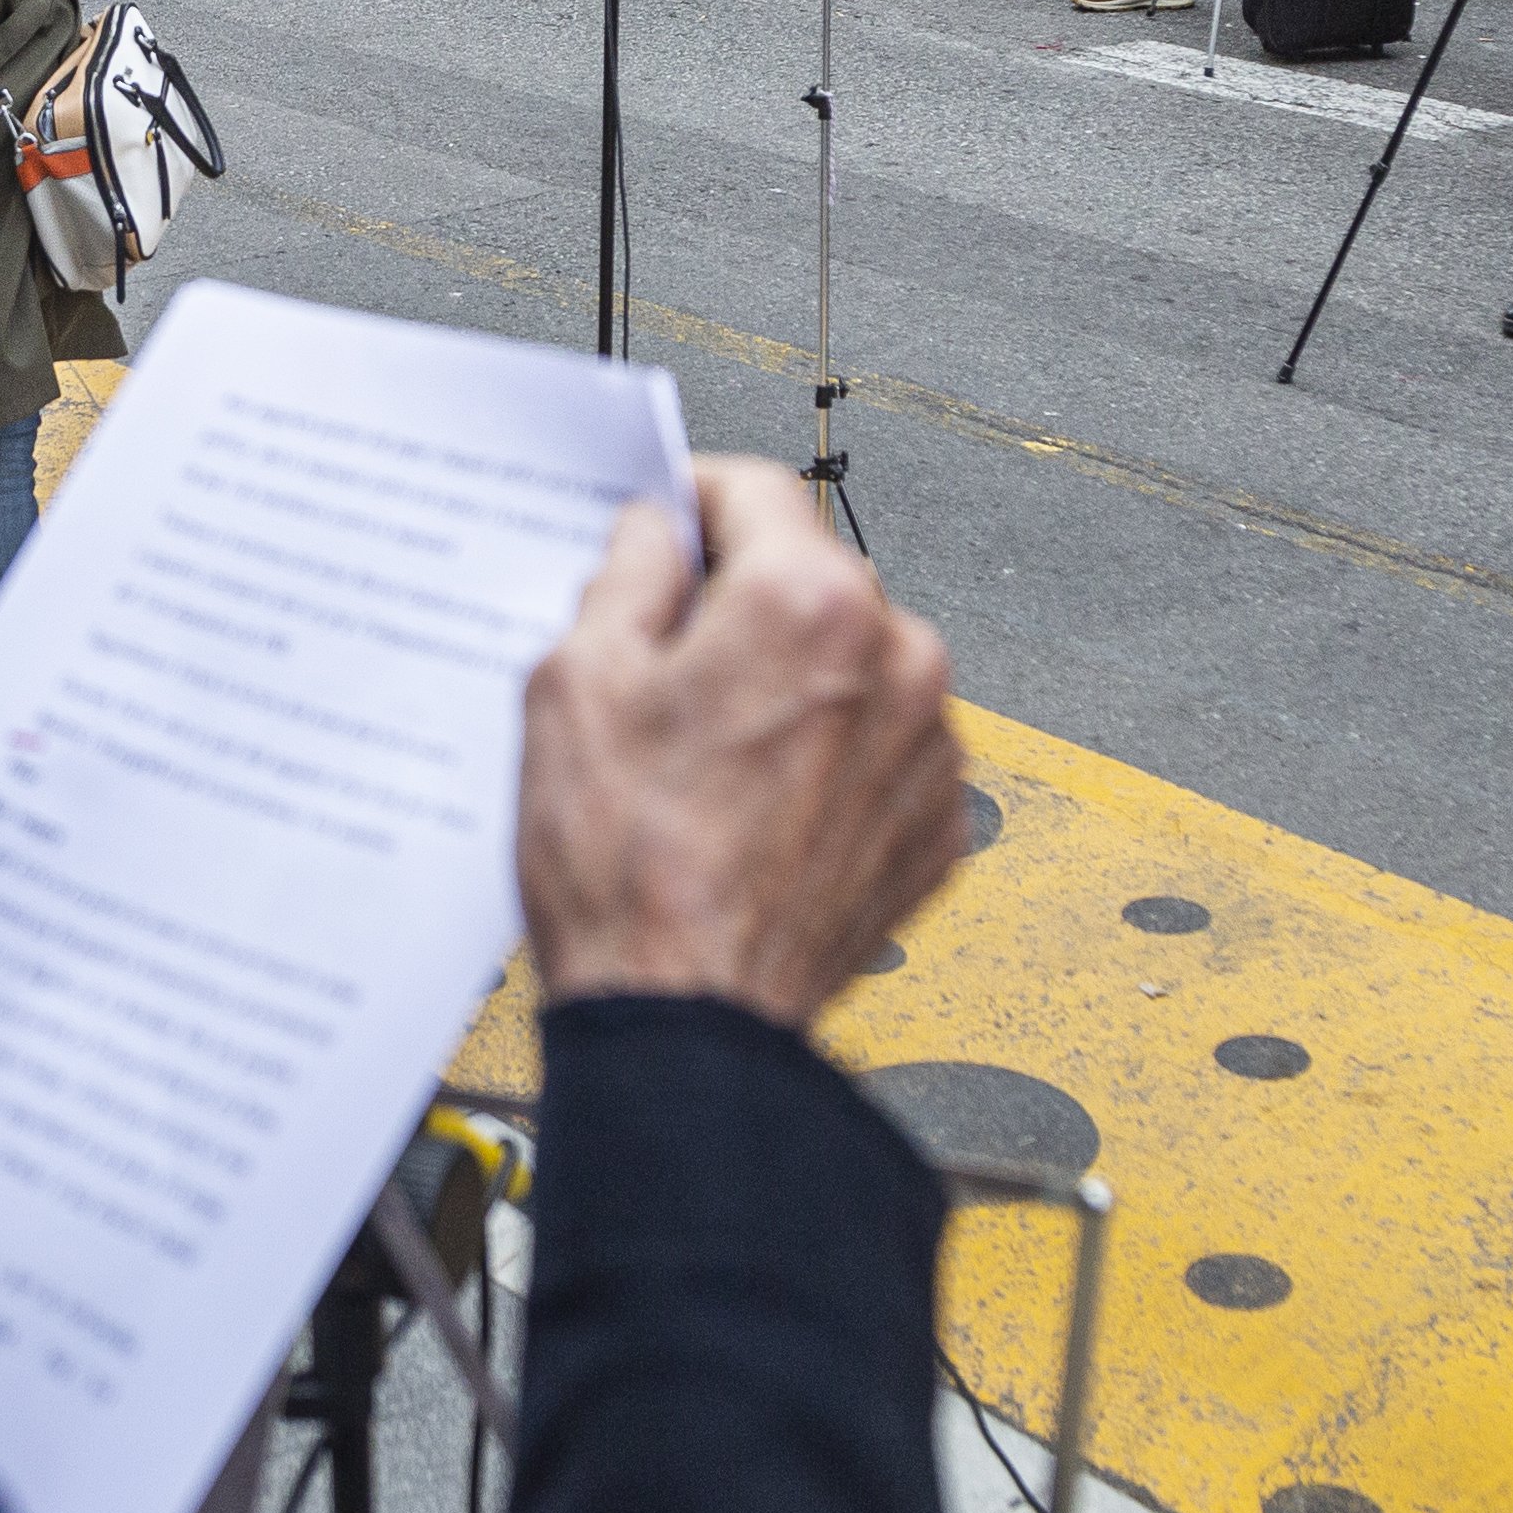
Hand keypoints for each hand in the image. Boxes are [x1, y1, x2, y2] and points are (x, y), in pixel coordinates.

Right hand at [519, 461, 963, 1026]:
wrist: (690, 1023)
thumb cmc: (634, 874)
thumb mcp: (575, 683)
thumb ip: (625, 574)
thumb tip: (655, 534)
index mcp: (812, 605)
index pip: (754, 489)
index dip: (688, 500)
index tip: (662, 526)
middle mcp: (899, 662)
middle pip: (809, 580)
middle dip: (738, 605)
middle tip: (660, 666)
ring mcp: (930, 748)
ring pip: (849, 666)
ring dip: (790, 685)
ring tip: (707, 760)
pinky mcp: (937, 823)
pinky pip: (877, 750)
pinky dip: (826, 761)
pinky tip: (753, 808)